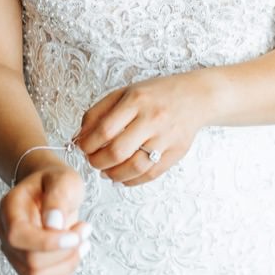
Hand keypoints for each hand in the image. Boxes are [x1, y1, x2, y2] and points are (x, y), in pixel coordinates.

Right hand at [0, 163, 91, 274]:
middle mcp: (5, 232)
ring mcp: (12, 253)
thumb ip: (58, 198)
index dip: (48, 243)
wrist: (49, 191)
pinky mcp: (24, 268)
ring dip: (68, 265)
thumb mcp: (63, 180)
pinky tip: (73, 255)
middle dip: (66, 253)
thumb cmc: (55, 183)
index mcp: (9, 207)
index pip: (18, 235)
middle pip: (31, 262)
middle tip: (85, 231)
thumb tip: (53, 224)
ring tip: (82, 242)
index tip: (76, 236)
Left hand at [74, 72, 210, 186]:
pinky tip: (122, 176)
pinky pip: (151, 174)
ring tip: (105, 171)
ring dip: (113, 174)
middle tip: (92, 161)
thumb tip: (79, 136)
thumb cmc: (154, 95)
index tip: (82, 147)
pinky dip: (132, 180)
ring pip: (135, 166)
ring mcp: (166, 138)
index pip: (104, 129)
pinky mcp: (177, 153)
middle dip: (98, 161)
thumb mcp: (123, 93)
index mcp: (136, 101)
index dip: (88, 144)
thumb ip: (98, 112)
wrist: (194, 97)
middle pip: (118, 151)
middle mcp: (152, 119)